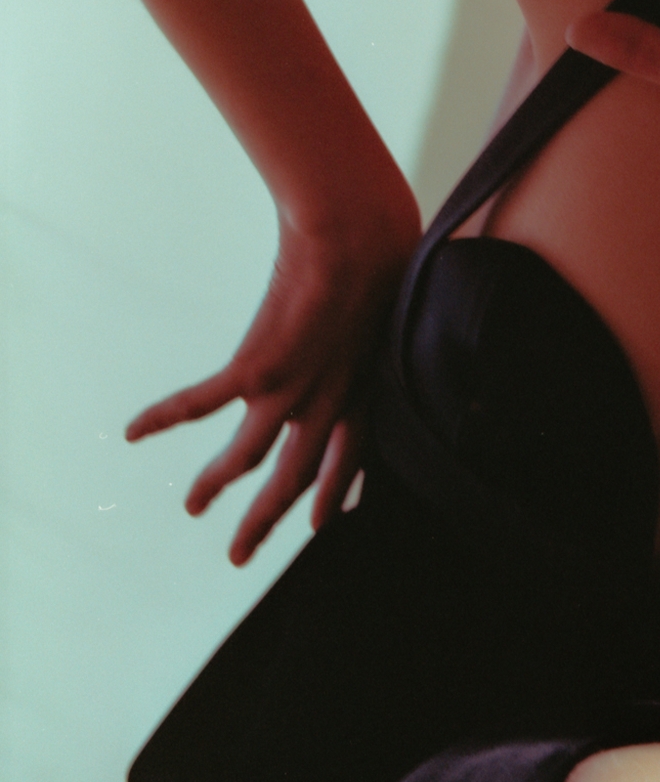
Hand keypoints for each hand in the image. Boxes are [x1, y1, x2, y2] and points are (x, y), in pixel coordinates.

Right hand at [126, 199, 417, 562]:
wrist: (360, 227)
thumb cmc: (387, 248)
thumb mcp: (403, 301)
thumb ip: (390, 323)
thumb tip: (397, 308)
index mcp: (367, 385)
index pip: (352, 455)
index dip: (337, 491)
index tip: (325, 522)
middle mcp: (330, 399)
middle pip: (295, 478)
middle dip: (264, 519)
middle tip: (239, 555)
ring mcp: (292, 388)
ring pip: (247, 458)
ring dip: (214, 485)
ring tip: (193, 506)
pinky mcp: (258, 366)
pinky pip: (201, 402)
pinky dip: (165, 417)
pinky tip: (134, 431)